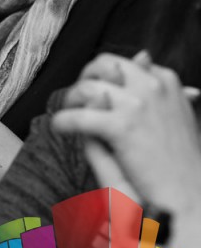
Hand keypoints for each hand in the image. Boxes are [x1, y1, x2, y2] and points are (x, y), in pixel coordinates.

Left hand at [53, 52, 200, 217]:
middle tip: (74, 99)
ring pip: (86, 88)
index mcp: (165, 79)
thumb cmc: (180, 156)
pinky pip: (79, 117)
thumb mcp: (173, 109)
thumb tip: (142, 55)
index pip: (119, 63)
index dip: (100, 75)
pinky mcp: (123, 126)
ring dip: (70, 100)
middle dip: (82, 79)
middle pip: (101, 65)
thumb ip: (155, 84)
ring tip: (65, 115)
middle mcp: (152, 85)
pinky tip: (59, 129)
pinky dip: (63, 122)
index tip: (92, 90)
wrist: (190, 192)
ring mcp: (138, 104)